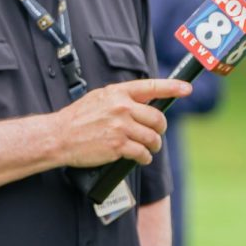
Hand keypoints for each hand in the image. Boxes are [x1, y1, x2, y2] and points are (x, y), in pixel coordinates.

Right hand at [56, 78, 191, 167]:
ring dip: (154, 146)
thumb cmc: (78, 118)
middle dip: (160, 129)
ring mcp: (121, 127)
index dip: (173, 87)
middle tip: (157, 134)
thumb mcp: (99, 98)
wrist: (59, 136)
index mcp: (118, 92)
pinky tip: (140, 159)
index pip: (151, 87)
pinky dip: (144, 158)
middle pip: (157, 118)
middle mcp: (122, 107)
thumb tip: (142, 103)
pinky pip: (142, 153)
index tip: (187, 89)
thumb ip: (121, 98)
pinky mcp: (118, 146)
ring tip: (148, 148)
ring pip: (152, 138)